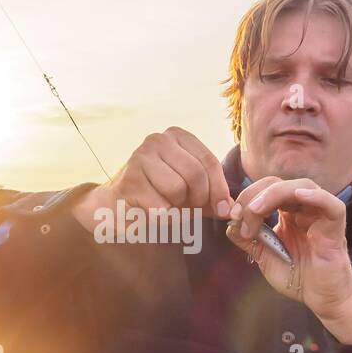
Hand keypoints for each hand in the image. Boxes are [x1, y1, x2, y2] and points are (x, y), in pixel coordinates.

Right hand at [71, 127, 231, 230]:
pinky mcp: (129, 180)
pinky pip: (161, 206)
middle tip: (190, 209)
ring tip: (169, 206)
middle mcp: (157, 140)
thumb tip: (233, 208)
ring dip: (178, 207)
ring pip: (178, 189)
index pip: (209, 161)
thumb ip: (213, 195)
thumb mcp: (191, 189)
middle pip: (196, 174)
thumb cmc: (160, 194)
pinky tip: (153, 212)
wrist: (118, 205)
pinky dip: (164, 217)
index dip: (220, 189)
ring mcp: (140, 157)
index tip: (224, 209)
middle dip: (199, 199)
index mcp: (176, 136)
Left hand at [226, 177, 351, 343]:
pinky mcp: (336, 227)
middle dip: (254, 195)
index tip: (231, 216)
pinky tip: (299, 196)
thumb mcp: (264, 256)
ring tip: (256, 210)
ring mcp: (320, 216)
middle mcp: (304, 209)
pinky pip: (333, 205)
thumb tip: (229, 224)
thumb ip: (248, 240)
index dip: (246, 197)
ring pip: (302, 187)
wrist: (319, 297)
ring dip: (275, 194)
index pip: (265, 190)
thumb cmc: (296, 276)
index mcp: (287, 212)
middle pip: (279, 184)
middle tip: (238, 215)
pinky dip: (317, 197)